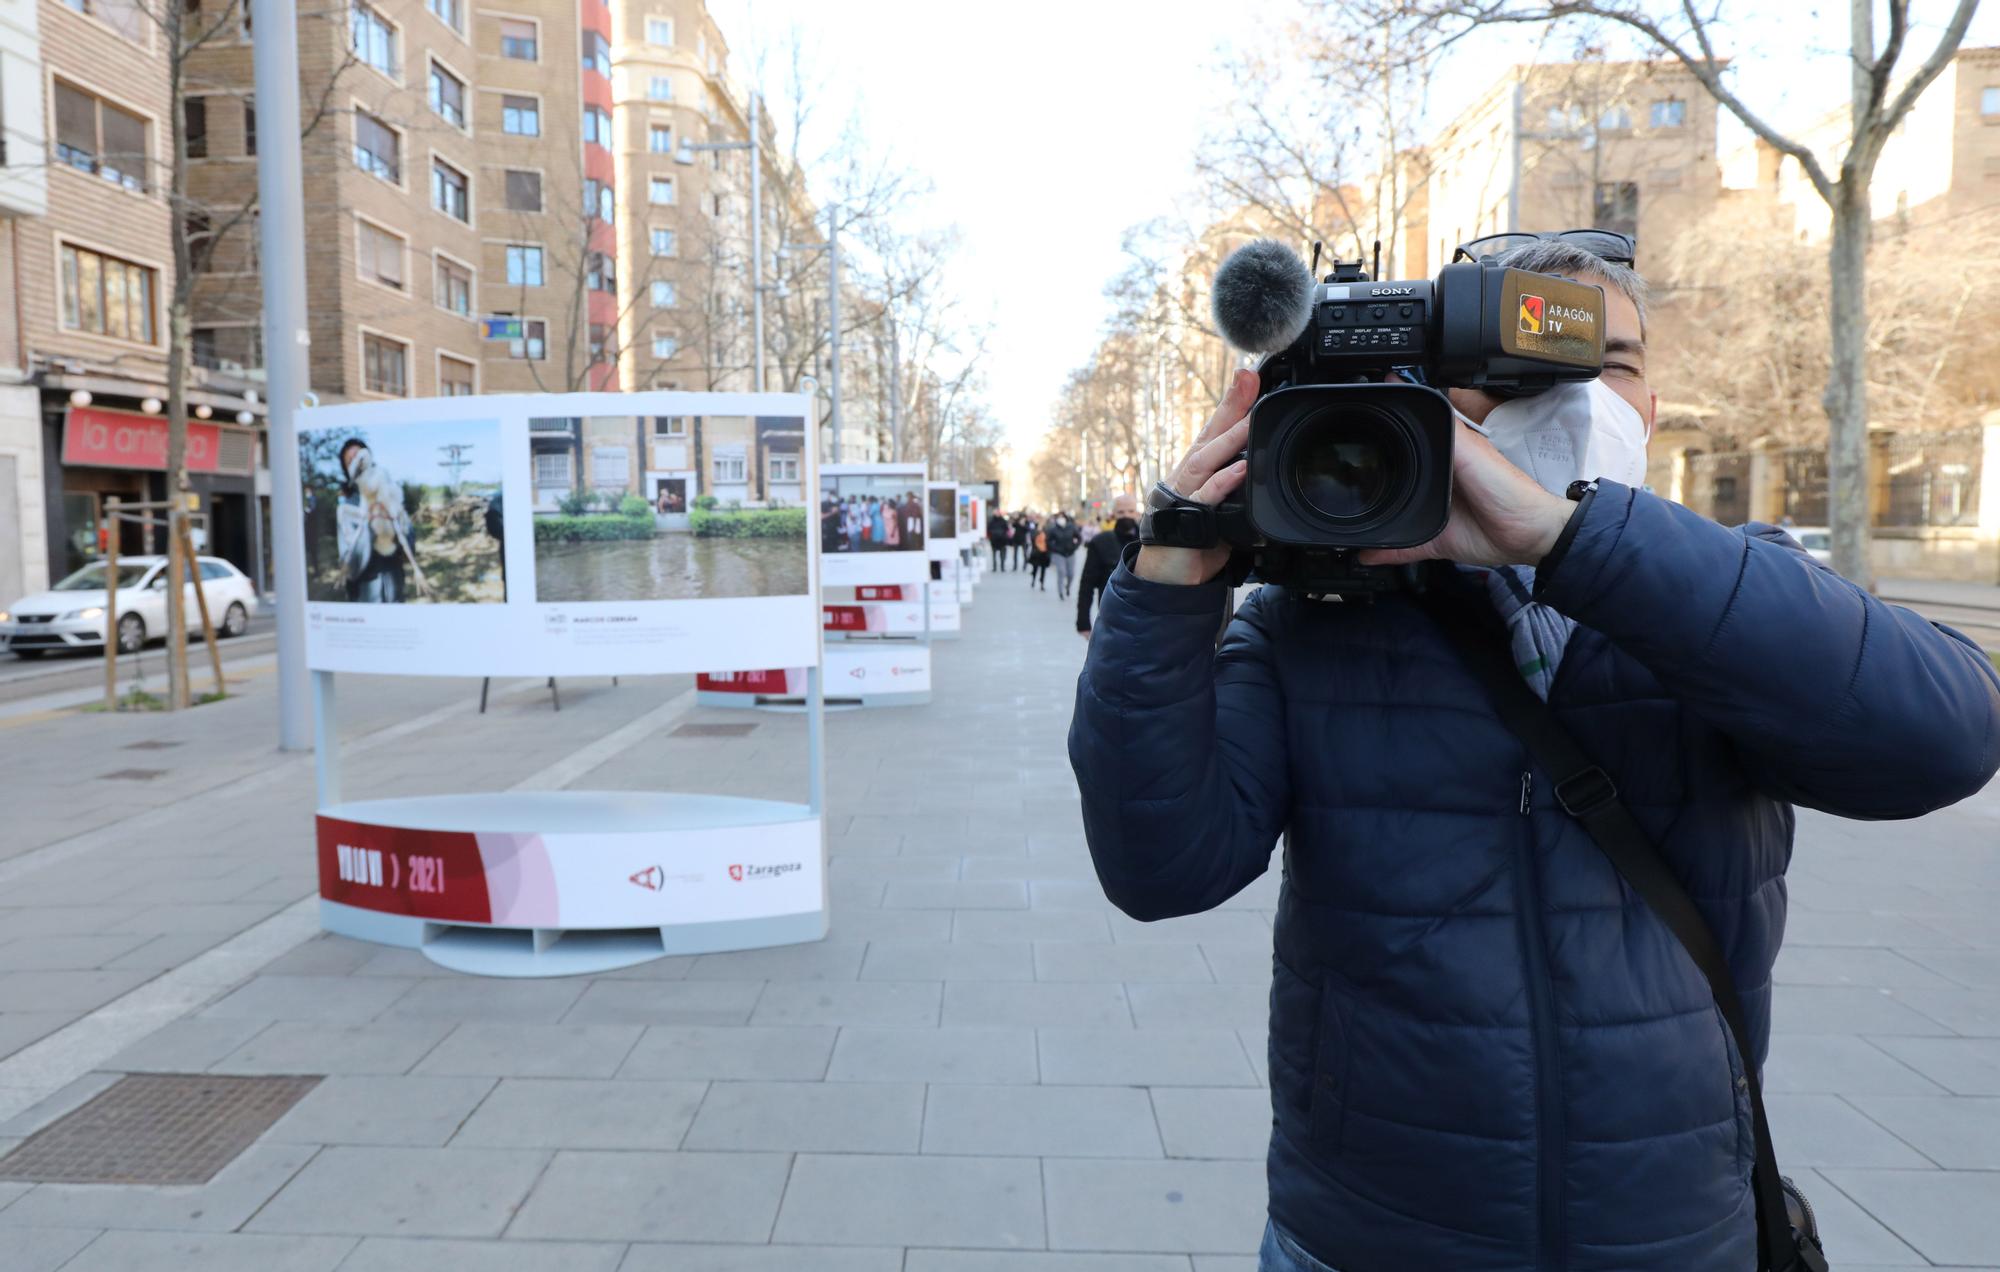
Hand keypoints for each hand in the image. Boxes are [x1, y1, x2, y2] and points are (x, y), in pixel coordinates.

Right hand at [1134, 368, 1258, 585]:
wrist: (1169, 575)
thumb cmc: (1195, 539)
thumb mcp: (1223, 507)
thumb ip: (1239, 487)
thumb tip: (1262, 468)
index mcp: (1198, 470)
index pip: (1215, 430)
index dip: (1231, 402)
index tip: (1248, 375)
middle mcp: (1189, 476)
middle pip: (1209, 435)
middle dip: (1230, 407)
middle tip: (1249, 380)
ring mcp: (1185, 495)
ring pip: (1207, 460)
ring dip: (1229, 439)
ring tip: (1250, 421)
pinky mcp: (1187, 519)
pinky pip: (1205, 497)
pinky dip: (1222, 483)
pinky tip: (1238, 471)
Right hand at [1356, 411, 1575, 569]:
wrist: (1526, 536)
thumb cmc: (1509, 490)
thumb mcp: (1473, 453)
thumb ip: (1446, 431)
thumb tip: (1419, 400)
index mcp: (1444, 452)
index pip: (1408, 434)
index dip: (1383, 425)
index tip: (1353, 415)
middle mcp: (1434, 478)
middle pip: (1393, 471)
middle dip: (1367, 471)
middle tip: (1335, 468)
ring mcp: (1429, 509)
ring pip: (1391, 508)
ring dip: (1370, 511)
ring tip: (1342, 508)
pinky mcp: (1431, 537)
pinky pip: (1399, 544)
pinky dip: (1381, 549)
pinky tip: (1362, 551)